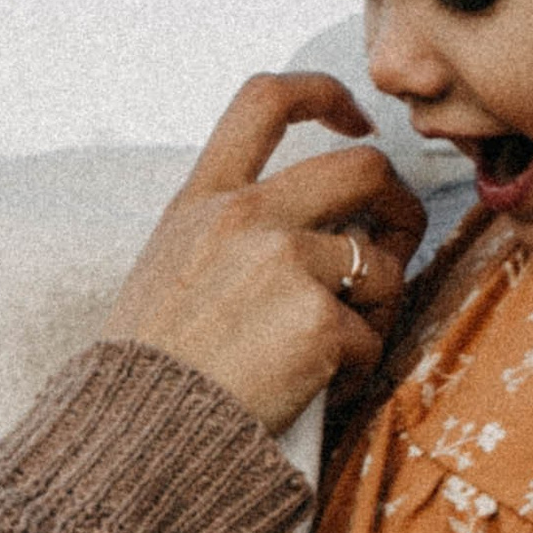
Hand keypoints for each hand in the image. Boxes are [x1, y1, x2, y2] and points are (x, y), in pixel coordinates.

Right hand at [101, 73, 424, 434]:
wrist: (135, 437)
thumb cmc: (150, 370)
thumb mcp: (167, 266)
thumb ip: (226, 231)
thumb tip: (311, 225)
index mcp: (203, 199)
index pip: (266, 98)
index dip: (325, 95)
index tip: (356, 122)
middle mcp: (245, 217)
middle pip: (363, 167)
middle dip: (398, 202)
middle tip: (394, 241)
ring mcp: (284, 265)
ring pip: (379, 264)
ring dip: (377, 308)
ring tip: (337, 350)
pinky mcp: (317, 322)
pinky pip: (372, 338)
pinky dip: (355, 370)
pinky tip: (317, 390)